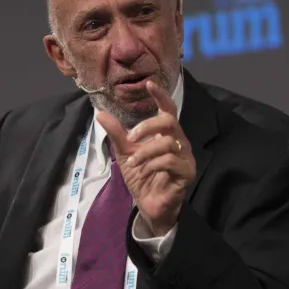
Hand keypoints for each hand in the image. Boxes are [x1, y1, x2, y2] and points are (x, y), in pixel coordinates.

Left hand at [96, 80, 195, 235]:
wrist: (148, 205)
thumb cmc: (141, 177)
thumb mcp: (125, 153)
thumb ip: (117, 134)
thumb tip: (101, 114)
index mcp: (166, 134)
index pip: (168, 109)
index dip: (161, 96)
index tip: (149, 83)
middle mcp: (179, 142)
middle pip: (169, 121)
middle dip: (147, 126)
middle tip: (131, 138)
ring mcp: (185, 157)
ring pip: (167, 142)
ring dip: (145, 152)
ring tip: (134, 163)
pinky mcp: (187, 172)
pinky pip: (171, 161)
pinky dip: (153, 165)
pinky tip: (145, 172)